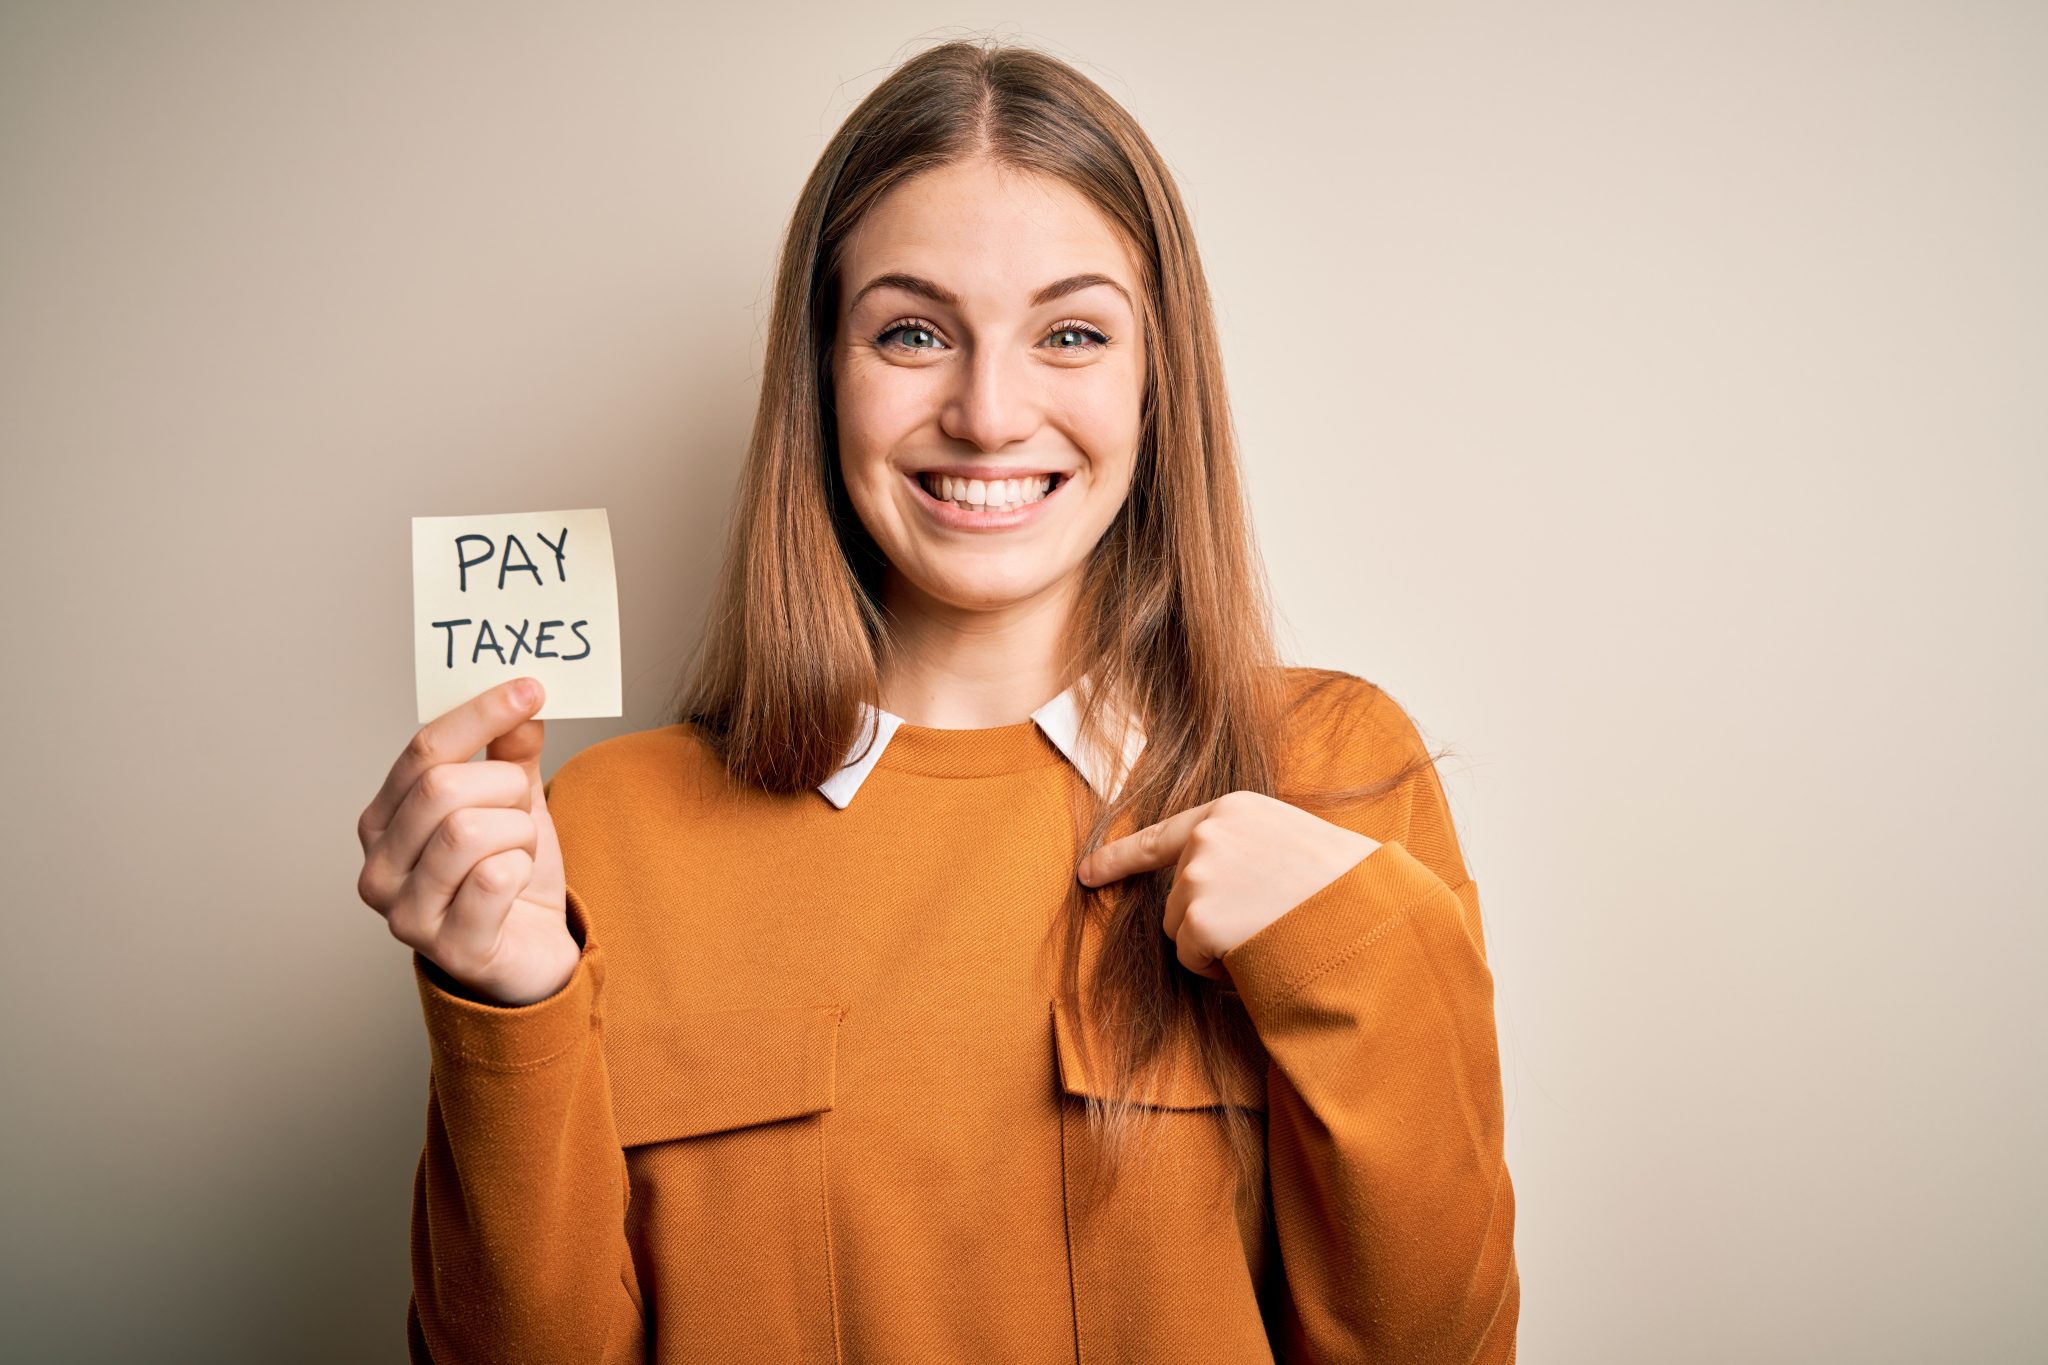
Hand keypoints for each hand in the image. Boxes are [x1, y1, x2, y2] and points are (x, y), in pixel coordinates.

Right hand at [355, 676, 578, 1005]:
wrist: (532, 955)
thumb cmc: (510, 876)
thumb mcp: (513, 802)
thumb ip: (511, 752)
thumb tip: (522, 700)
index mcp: (384, 820)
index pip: (423, 750)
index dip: (479, 714)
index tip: (531, 688)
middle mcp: (379, 868)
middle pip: (442, 789)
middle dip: (504, 786)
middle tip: (523, 804)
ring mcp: (406, 914)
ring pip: (467, 831)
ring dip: (516, 831)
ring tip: (519, 848)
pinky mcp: (449, 949)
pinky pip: (493, 880)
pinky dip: (521, 870)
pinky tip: (518, 884)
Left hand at [1076, 791, 1379, 980]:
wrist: (1371, 915)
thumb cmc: (1345, 887)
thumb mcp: (1292, 842)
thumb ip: (1245, 850)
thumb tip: (1210, 879)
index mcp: (1233, 810)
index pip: (1161, 835)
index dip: (1118, 858)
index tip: (1086, 874)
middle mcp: (1207, 835)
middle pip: (1174, 896)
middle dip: (1207, 921)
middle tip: (1266, 922)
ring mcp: (1198, 875)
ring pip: (1180, 931)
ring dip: (1214, 945)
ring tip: (1269, 934)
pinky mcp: (1197, 918)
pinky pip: (1191, 959)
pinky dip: (1218, 969)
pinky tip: (1260, 951)